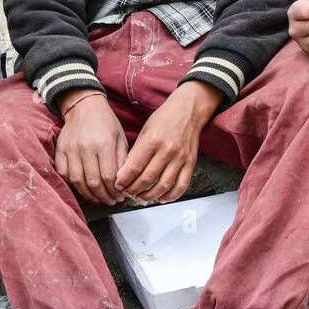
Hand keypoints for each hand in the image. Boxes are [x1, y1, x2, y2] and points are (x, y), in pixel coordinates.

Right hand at [54, 89, 127, 205]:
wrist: (84, 106)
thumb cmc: (105, 123)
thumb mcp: (120, 138)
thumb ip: (122, 160)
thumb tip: (123, 183)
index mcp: (104, 143)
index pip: (109, 176)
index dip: (115, 191)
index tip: (119, 196)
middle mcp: (86, 147)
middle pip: (93, 182)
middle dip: (104, 196)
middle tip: (111, 201)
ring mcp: (71, 149)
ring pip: (77, 181)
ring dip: (89, 195)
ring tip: (98, 198)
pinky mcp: (60, 150)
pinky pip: (64, 174)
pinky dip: (73, 185)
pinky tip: (83, 188)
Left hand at [116, 81, 219, 203]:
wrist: (189, 110)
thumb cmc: (165, 118)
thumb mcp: (146, 130)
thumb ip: (137, 151)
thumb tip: (125, 172)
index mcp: (153, 140)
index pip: (135, 166)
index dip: (124, 179)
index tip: (118, 185)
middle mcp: (167, 150)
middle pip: (147, 178)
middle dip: (134, 189)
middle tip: (127, 193)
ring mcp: (180, 157)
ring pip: (164, 185)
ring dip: (150, 195)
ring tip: (141, 197)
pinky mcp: (190, 162)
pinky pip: (182, 184)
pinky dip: (171, 195)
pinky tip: (162, 198)